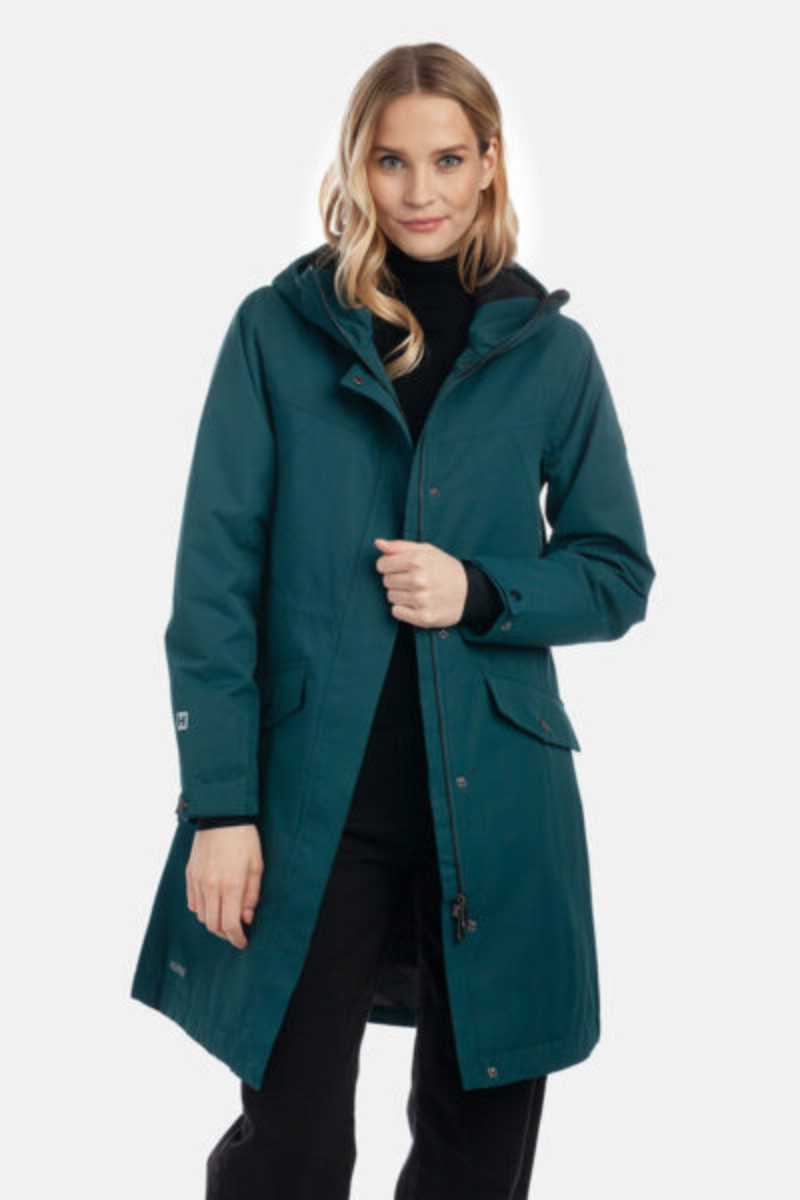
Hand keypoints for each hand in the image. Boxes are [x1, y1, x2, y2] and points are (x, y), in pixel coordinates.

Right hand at [186, 825, 263, 948]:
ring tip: (226, 918)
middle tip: (236, 933)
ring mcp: (197, 881)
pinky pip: (193, 902)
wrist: (221, 816)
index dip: (236, 938)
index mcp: (231, 885)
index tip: (243, 941)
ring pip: (201, 916)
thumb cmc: (244, 839)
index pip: (229, 924)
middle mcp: (211, 886)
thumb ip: (252, 895)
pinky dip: (202, 909)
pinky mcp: (190, 874)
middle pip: (213, 925)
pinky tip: (212, 905)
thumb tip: (247, 918)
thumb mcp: (257, 866)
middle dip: (225, 934)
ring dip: (214, 922)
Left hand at [373, 537, 467, 627]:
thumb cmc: (444, 568)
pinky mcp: (423, 617)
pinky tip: (417, 604)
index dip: (389, 565)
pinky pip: (396, 612)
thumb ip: (400, 546)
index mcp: (418, 560)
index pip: (382, 564)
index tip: (400, 567)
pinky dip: (403, 609)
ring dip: (400, 594)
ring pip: (391, 597)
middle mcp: (419, 580)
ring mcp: (421, 600)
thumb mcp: (426, 551)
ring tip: (417, 591)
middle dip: (396, 580)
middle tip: (412, 580)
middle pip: (386, 581)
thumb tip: (378, 543)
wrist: (469, 592)